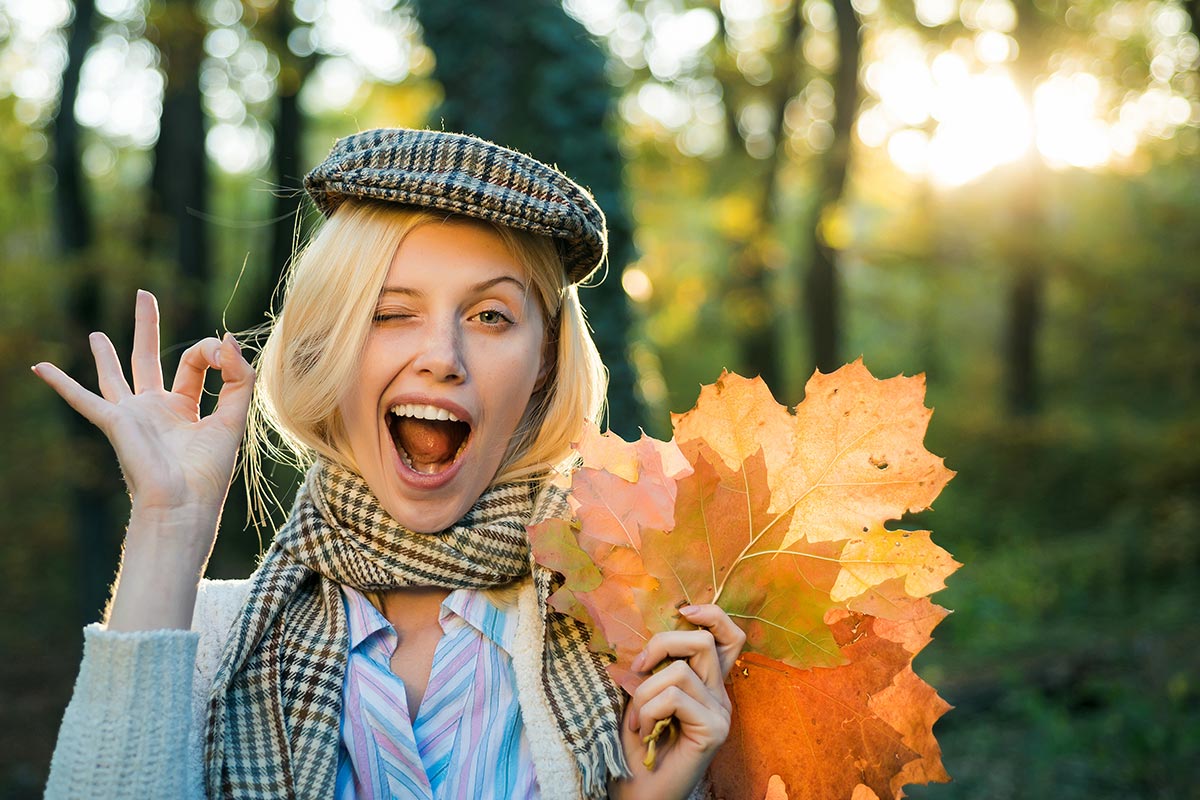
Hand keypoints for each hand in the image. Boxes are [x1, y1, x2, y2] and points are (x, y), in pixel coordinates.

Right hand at [32, 290, 254, 564]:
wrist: (182, 504)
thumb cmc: (209, 472)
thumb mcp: (233, 418)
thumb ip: (239, 379)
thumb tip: (228, 339)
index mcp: (186, 410)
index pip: (196, 364)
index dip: (212, 352)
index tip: (224, 355)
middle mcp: (156, 410)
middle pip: (150, 359)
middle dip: (147, 327)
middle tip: (144, 295)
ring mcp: (132, 416)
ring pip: (116, 375)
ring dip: (106, 354)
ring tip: (97, 335)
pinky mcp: (114, 422)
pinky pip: (82, 398)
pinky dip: (61, 383)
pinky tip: (40, 367)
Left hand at [610, 604, 746, 799]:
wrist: (636, 793)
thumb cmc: (635, 746)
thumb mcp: (641, 695)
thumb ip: (654, 667)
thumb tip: (645, 637)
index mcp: (706, 684)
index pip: (728, 637)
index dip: (711, 615)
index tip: (683, 611)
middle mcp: (719, 696)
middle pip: (703, 641)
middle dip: (662, 644)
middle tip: (637, 669)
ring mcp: (720, 713)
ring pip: (681, 671)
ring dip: (644, 692)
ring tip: (637, 720)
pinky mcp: (714, 730)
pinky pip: (675, 697)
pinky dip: (650, 710)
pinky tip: (645, 731)